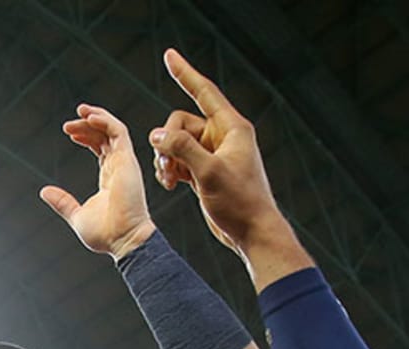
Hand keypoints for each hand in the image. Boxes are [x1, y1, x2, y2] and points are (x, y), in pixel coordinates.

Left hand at [41, 103, 155, 260]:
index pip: (100, 148)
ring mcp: (124, 163)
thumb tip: (44, 192)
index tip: (70, 133)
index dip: (86, 137)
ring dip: (96, 117)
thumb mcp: (76, 215)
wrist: (123, 240)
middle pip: (104, 136)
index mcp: (109, 178)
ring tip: (79, 111)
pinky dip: (106, 121)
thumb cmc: (105, 234)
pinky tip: (90, 117)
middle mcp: (118, 168)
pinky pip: (119, 132)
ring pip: (112, 129)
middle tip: (68, 124)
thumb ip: (63, 202)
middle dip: (87, 125)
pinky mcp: (127, 160)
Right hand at [149, 49, 294, 263]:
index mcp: (231, 128)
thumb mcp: (209, 172)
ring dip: (166, 159)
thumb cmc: (240, 202)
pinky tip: (169, 185)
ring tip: (168, 181)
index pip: (204, 92)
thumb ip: (182, 149)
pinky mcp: (205, 171)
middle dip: (167, 142)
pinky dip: (171, 170)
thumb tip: (156, 135)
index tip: (169, 55)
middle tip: (165, 167)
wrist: (252, 231)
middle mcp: (222, 136)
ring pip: (177, 143)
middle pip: (181, 123)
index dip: (185, 73)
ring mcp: (213, 154)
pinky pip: (180, 160)